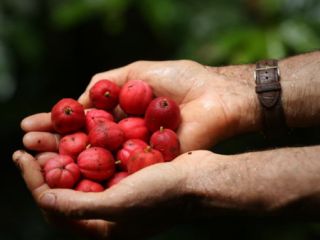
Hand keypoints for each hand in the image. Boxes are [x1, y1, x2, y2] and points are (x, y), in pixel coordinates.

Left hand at [12, 149, 216, 238]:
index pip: (56, 208)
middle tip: (30, 144)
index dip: (35, 183)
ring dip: (64, 154)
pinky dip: (87, 147)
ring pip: (81, 172)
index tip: (22, 158)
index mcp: (103, 227)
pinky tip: (80, 133)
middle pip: (66, 189)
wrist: (200, 179)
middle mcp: (108, 211)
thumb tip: (44, 199)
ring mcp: (119, 191)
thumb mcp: (120, 204)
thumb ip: (79, 206)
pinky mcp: (129, 174)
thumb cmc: (164, 194)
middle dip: (45, 166)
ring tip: (48, 136)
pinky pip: (100, 160)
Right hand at [22, 60, 258, 152]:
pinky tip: (67, 172)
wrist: (215, 96)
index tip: (30, 125)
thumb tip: (78, 101)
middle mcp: (124, 135)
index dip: (56, 124)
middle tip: (26, 145)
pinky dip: (94, 172)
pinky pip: (119, 171)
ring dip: (65, 160)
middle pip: (84, 143)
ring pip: (96, 160)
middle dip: (54, 144)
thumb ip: (106, 84)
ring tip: (35, 159)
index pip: (82, 121)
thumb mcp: (136, 72)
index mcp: (121, 113)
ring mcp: (135, 152)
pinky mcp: (149, 165)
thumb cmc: (181, 79)